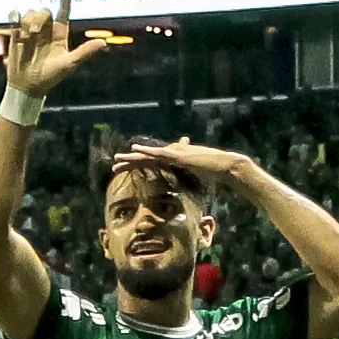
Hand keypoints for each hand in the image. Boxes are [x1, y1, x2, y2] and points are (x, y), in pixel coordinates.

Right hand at [1, 0, 125, 97]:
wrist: (28, 86)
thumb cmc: (50, 77)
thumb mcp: (69, 65)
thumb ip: (84, 53)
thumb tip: (103, 43)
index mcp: (60, 33)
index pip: (64, 9)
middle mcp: (47, 29)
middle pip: (44, 11)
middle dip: (39, 19)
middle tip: (35, 34)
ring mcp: (31, 31)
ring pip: (30, 13)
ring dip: (27, 24)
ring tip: (25, 40)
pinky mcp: (17, 33)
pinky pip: (15, 16)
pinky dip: (15, 16)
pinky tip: (15, 21)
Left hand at [116, 137, 259, 190]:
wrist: (224, 165)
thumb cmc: (212, 174)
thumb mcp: (195, 178)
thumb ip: (188, 180)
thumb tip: (184, 189)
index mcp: (174, 159)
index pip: (152, 162)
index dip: (137, 165)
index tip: (125, 169)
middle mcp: (172, 152)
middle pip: (146, 157)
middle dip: (130, 161)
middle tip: (114, 164)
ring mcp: (174, 152)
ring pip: (148, 154)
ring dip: (132, 156)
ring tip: (117, 158)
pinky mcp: (178, 154)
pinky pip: (158, 152)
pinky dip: (146, 150)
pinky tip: (135, 149)